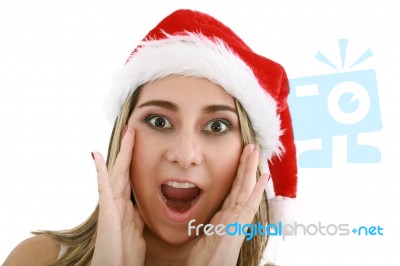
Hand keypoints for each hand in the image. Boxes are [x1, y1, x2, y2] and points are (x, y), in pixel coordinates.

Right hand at [91, 126, 145, 265]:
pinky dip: (100, 170)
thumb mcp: (138, 229)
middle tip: (131, 130)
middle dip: (128, 150)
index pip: (130, 176)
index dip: (133, 159)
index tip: (137, 142)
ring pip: (116, 172)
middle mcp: (117, 201)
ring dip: (121, 153)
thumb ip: (137, 215)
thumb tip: (140, 205)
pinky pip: (103, 187)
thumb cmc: (125, 252)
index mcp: (126, 205)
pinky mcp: (107, 210)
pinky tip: (96, 155)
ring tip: (125, 134)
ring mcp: (110, 204)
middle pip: (123, 169)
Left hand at [187, 144, 267, 265]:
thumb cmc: (205, 260)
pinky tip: (263, 177)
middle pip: (241, 185)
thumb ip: (209, 224)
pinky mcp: (239, 227)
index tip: (242, 159)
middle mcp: (233, 216)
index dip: (239, 174)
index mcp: (224, 216)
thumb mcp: (204, 235)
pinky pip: (249, 204)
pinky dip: (257, 190)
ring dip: (250, 169)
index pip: (234, 190)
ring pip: (246, 189)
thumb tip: (209, 219)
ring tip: (255, 152)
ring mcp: (237, 220)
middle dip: (246, 165)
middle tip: (250, 147)